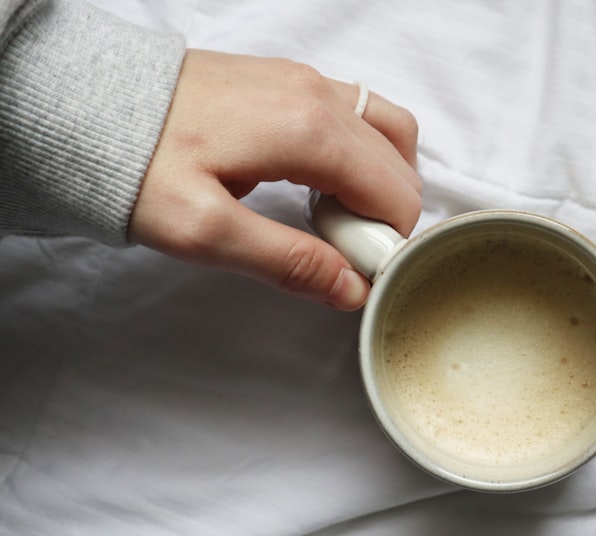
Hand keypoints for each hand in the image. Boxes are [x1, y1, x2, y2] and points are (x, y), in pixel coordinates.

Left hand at [129, 49, 421, 309]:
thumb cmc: (138, 165)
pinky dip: (365, 153)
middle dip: (384, 217)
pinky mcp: (290, 79)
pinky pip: (361, 113)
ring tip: (336, 217)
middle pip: (398, 167)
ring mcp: (307, 80)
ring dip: (382, 181)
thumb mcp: (206, 231)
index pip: (395, 195)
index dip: (383, 244)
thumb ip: (288, 261)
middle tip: (337, 252)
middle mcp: (320, 96)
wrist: (88, 105)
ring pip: (390, 132)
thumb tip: (352, 288)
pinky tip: (323, 183)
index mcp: (310, 132)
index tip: (349, 271)